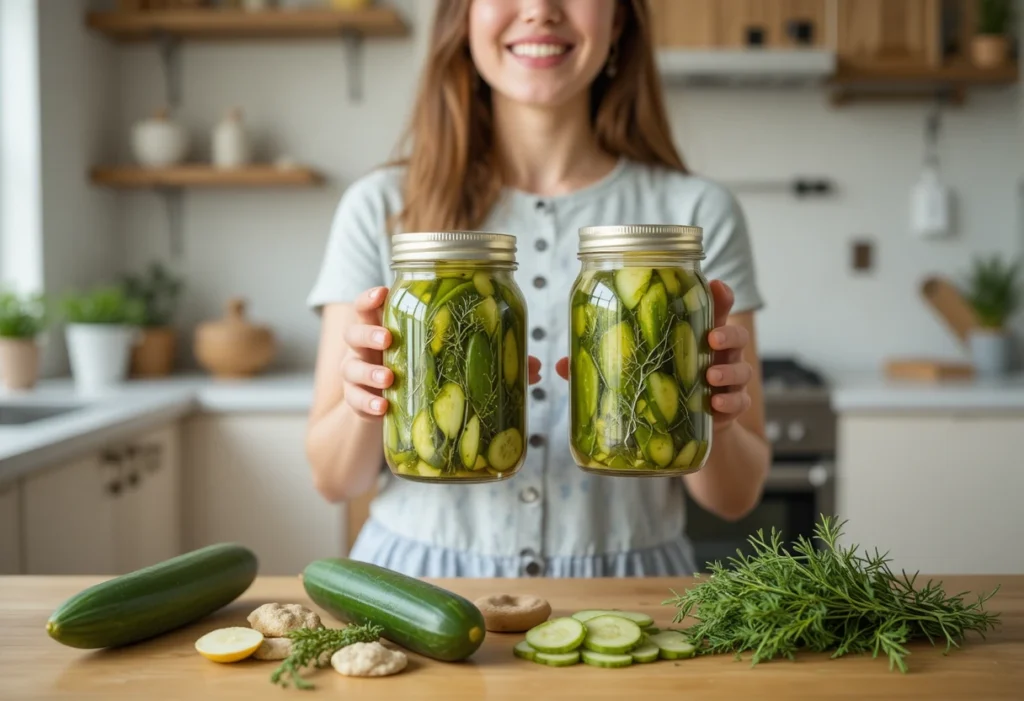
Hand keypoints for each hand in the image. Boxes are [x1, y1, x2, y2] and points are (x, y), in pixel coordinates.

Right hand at [341, 287, 542, 419]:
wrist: (390, 413)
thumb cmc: (425, 374)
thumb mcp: (445, 361)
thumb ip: (486, 359)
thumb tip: (536, 368)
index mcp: (389, 327)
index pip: (370, 304)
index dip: (371, 296)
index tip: (383, 292)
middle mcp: (368, 348)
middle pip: (355, 331)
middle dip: (369, 333)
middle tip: (388, 340)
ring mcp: (359, 375)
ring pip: (351, 368)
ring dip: (368, 373)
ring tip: (389, 380)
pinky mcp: (359, 403)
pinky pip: (356, 402)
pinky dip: (367, 405)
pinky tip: (382, 410)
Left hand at [553, 281, 751, 431]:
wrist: (687, 434)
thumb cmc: (661, 387)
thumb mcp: (637, 372)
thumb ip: (605, 365)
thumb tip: (561, 364)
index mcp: (695, 335)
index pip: (713, 308)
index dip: (720, 295)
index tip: (717, 286)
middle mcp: (716, 354)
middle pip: (733, 334)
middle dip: (727, 333)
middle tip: (712, 338)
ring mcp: (726, 380)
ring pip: (741, 368)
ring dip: (728, 370)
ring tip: (711, 376)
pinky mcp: (729, 408)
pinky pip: (738, 402)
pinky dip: (729, 402)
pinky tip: (715, 404)